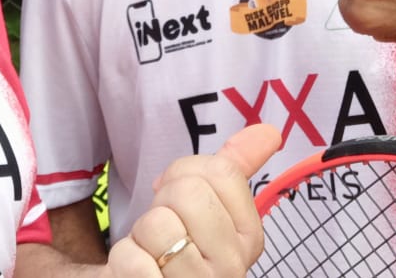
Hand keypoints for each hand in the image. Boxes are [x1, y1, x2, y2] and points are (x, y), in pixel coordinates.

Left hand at [105, 123, 280, 276]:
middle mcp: (232, 267)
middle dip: (163, 203)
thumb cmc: (177, 248)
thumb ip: (235, 169)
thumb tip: (270, 131)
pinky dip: (124, 258)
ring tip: (152, 254)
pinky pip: (131, 257)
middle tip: (166, 231)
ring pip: (158, 225)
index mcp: (249, 238)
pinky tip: (139, 272)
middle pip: (189, 193)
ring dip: (141, 234)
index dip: (186, 174)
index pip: (222, 172)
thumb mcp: (207, 209)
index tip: (180, 201)